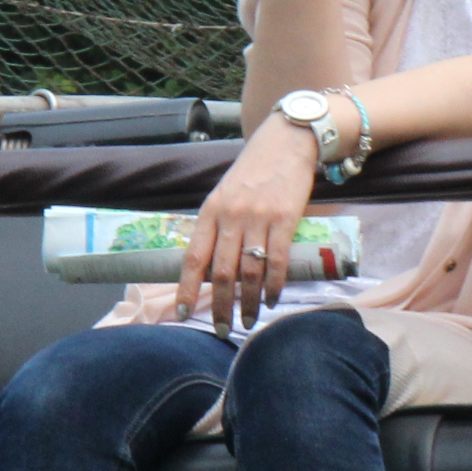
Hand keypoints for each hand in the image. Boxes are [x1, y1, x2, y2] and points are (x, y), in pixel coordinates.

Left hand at [177, 113, 325, 331]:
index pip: (193, 258)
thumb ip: (218, 225)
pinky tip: (271, 299)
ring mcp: (258, 217)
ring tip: (247, 320)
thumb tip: (214, 265)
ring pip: (248, 271)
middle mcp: (230, 216)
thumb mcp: (225, 194)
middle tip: (223, 329)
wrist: (287, 141)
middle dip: (220, 306)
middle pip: (221, 272)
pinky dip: (273, 284)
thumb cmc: (254, 171)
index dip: (187, 289)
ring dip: (247, 301)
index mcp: (209, 211)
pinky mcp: (285, 217)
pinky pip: (277, 260)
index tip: (184, 313)